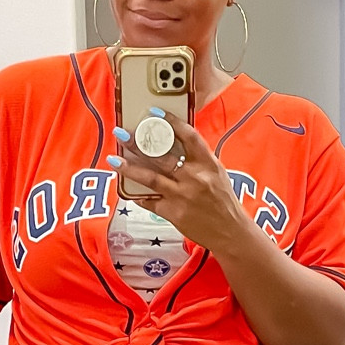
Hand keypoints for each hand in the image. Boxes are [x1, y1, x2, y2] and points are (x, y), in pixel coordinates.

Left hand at [108, 114, 249, 254]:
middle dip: (138, 143)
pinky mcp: (173, 213)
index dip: (170, 121)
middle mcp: (195, 177)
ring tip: (114, 159)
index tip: (154, 112)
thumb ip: (197, 159)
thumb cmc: (223, 201)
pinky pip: (150, 201)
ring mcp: (183, 196)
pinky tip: (126, 189)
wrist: (230, 232)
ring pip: (151, 178)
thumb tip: (172, 144)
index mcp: (208, 163)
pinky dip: (137, 195)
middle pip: (162, 155)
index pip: (188, 135)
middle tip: (122, 134)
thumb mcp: (217, 173)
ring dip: (130, 168)